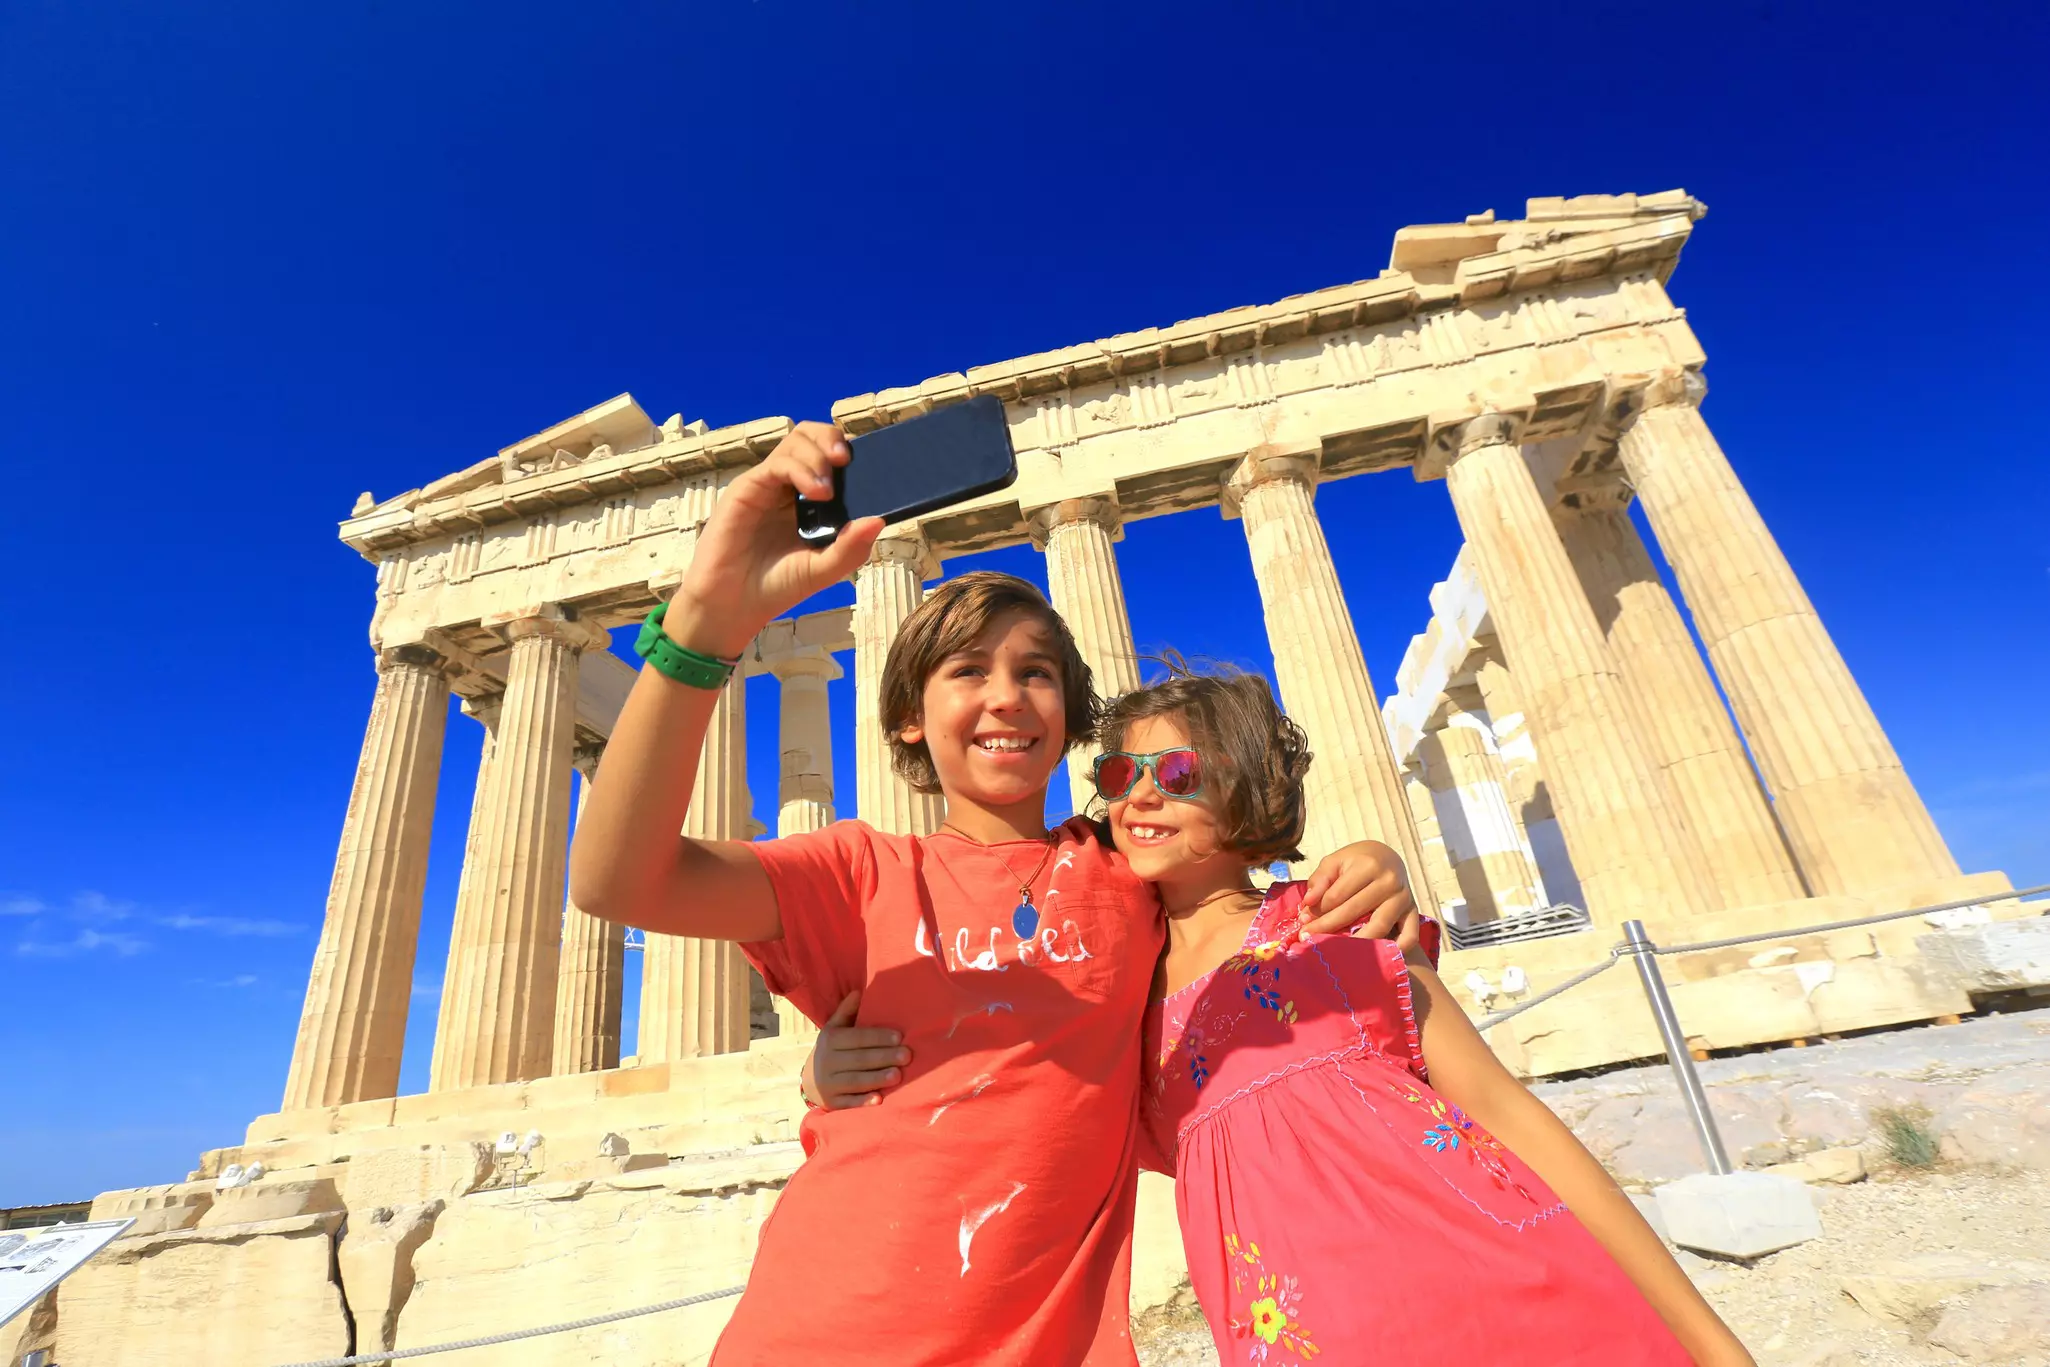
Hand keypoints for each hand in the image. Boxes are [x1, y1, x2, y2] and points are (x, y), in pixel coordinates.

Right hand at [666, 422, 884, 656]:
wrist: (733, 605)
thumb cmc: (777, 586)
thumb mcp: (823, 570)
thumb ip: (851, 548)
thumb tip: (879, 520)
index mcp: (810, 500)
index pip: (831, 457)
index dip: (850, 452)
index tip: (870, 463)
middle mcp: (789, 486)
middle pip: (812, 437)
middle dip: (833, 438)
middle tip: (847, 459)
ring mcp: (768, 484)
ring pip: (795, 441)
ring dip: (818, 455)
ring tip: (828, 489)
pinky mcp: (748, 488)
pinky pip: (777, 464)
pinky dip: (801, 470)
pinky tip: (818, 492)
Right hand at [800, 991, 910, 1110]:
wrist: (810, 1080)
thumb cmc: (833, 1050)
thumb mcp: (835, 1028)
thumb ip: (846, 1012)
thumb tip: (858, 992)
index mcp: (830, 1040)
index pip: (857, 1038)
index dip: (878, 1037)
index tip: (900, 1037)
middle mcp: (826, 1061)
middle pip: (859, 1059)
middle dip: (884, 1057)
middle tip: (907, 1056)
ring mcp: (828, 1084)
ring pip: (855, 1081)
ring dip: (877, 1078)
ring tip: (898, 1075)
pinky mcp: (831, 1103)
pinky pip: (848, 1103)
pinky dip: (863, 1102)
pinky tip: (879, 1100)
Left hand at [1298, 840, 1416, 941]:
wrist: (1388, 858)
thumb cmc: (1356, 862)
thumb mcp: (1335, 861)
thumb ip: (1320, 880)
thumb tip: (1308, 903)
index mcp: (1368, 865)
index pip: (1337, 895)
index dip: (1317, 911)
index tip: (1302, 922)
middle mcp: (1389, 881)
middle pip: (1354, 912)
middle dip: (1328, 927)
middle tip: (1309, 940)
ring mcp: (1404, 898)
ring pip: (1379, 927)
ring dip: (1355, 943)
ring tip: (1335, 952)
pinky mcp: (1414, 912)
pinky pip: (1409, 937)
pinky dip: (1395, 949)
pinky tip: (1375, 957)